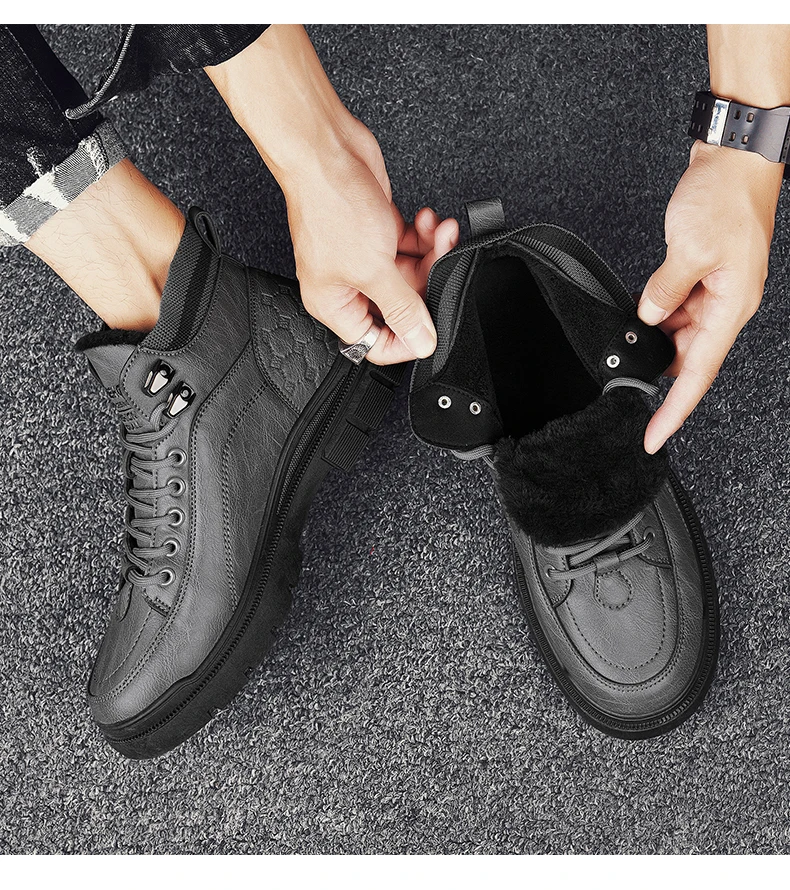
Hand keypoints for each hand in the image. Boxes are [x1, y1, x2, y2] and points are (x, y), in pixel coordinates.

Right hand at [205, 25, 457, 364]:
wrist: (325, 150)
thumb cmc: (330, 204)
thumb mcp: (374, 269)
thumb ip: (402, 308)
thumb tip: (420, 342)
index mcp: (334, 304)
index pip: (375, 342)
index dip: (405, 339)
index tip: (431, 326)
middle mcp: (347, 284)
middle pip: (400, 305)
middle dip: (427, 282)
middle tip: (440, 262)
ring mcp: (363, 256)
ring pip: (410, 273)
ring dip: (431, 253)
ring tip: (439, 233)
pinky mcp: (377, 231)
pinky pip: (410, 246)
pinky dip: (424, 236)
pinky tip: (427, 221)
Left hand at [638, 141, 781, 451]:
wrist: (735, 156)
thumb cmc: (726, 195)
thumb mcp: (687, 248)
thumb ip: (664, 290)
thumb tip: (648, 317)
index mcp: (733, 306)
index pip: (699, 373)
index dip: (675, 409)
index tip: (655, 434)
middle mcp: (728, 304)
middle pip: (690, 357)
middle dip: (660, 371)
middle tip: (627, 383)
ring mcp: (718, 291)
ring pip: (683, 333)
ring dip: (657, 338)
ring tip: (632, 336)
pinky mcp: (706, 275)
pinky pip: (680, 308)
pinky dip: (660, 314)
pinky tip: (643, 312)